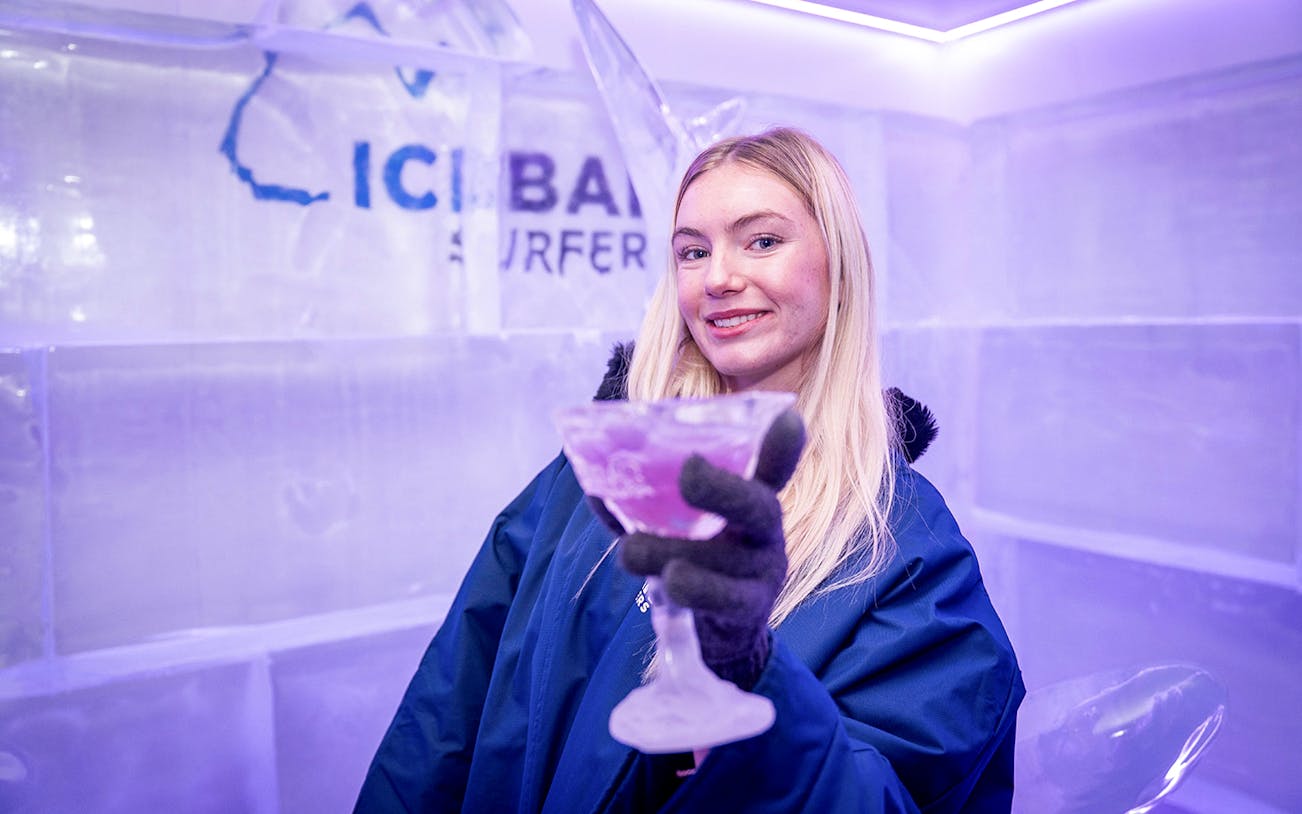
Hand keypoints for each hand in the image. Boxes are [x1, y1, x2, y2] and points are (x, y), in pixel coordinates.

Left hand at [617, 408, 805, 689]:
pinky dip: (693, 586)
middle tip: (688, 471)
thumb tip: (592, 486)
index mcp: (749, 500)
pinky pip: (723, 597)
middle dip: (720, 487)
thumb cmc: (696, 565)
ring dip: (670, 548)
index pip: (773, 467)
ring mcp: (762, 573)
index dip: (782, 445)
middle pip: (757, 505)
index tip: (786, 416)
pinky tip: (668, 580)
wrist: (720, 635)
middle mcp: (764, 532)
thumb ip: (641, 508)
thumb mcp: (674, 530)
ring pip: (724, 555)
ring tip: (629, 550)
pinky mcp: (749, 610)